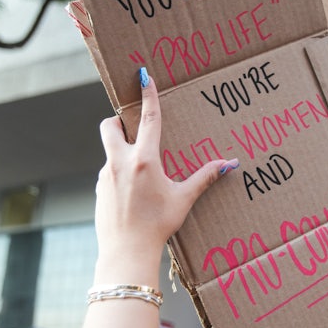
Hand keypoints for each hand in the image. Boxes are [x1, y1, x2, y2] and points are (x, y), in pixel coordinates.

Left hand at [94, 73, 237, 278]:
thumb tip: (229, 163)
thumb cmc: (158, 225)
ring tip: (141, 172)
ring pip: (109, 151)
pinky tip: (132, 193)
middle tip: (132, 127)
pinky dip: (119, 173)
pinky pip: (108, 172)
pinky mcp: (98, 189)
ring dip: (122, 151)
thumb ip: (204, 178)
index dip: (148, 96)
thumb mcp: (183, 200)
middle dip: (117, 120)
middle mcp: (120, 162)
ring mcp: (105, 175)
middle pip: (109, 126)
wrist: (126, 251)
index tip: (144, 76)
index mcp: (144, 160)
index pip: (148, 119)